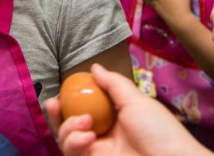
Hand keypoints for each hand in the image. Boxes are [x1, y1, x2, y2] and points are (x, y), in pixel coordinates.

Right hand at [44, 64, 212, 155]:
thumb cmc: (159, 130)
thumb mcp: (136, 100)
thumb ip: (113, 84)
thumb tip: (94, 67)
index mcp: (114, 116)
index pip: (85, 107)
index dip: (70, 100)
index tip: (60, 91)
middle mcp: (103, 134)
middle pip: (70, 125)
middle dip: (57, 115)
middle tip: (54, 103)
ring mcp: (98, 151)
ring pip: (67, 139)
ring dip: (68, 128)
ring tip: (86, 123)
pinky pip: (73, 153)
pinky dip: (74, 142)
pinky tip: (88, 138)